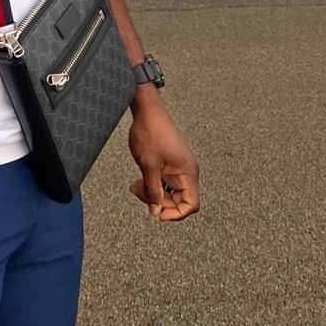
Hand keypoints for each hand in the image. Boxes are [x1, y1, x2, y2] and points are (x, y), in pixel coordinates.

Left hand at [127, 93, 199, 221]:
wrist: (147, 111)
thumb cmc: (151, 133)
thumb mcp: (149, 166)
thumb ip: (153, 191)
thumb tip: (156, 211)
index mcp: (188, 173)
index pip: (190, 204)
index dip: (176, 213)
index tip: (158, 215)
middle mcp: (186, 172)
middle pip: (178, 200)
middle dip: (159, 202)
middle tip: (139, 194)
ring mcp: (177, 168)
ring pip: (169, 192)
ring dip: (153, 193)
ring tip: (135, 187)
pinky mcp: (169, 164)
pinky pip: (164, 182)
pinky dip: (152, 184)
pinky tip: (138, 181)